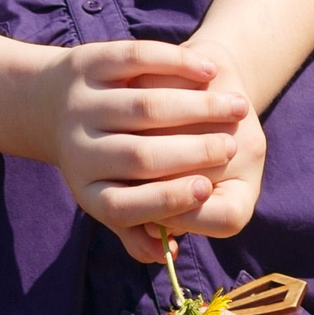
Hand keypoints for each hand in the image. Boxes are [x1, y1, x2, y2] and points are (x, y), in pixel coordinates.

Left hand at [46, 40, 250, 259]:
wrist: (87, 98)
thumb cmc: (127, 164)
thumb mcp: (130, 200)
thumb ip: (148, 227)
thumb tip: (168, 254)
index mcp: (89, 194)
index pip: (123, 209)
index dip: (167, 201)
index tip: (204, 189)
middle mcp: (77, 151)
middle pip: (140, 157)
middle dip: (195, 152)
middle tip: (232, 147)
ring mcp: (79, 105)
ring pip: (146, 106)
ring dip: (201, 106)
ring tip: (236, 107)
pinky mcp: (90, 62)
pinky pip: (139, 60)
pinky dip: (179, 62)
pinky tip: (210, 70)